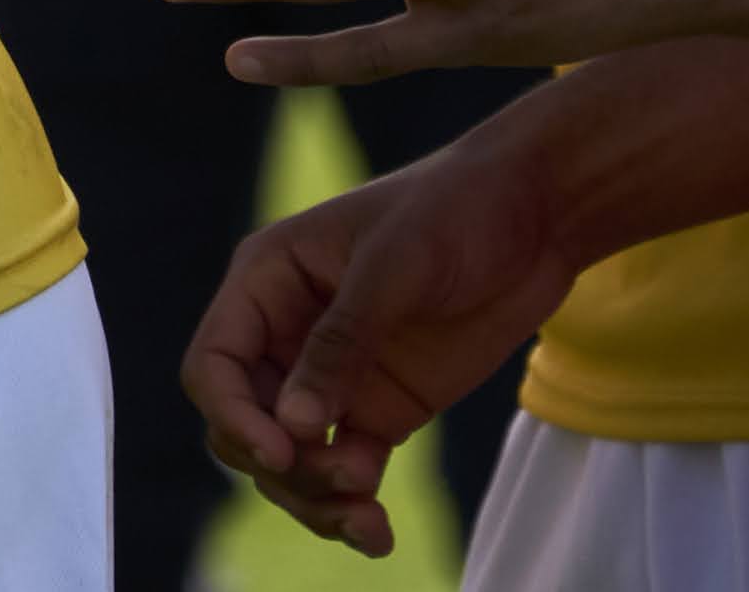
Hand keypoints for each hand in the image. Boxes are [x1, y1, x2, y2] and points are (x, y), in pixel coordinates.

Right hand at [183, 137, 583, 557]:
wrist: (535, 219)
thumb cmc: (453, 212)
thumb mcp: (394, 268)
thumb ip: (342, 342)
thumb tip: (291, 422)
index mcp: (266, 283)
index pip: (214, 363)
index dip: (232, 414)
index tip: (281, 451)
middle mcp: (286, 335)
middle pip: (244, 423)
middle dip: (280, 464)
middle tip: (345, 478)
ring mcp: (332, 378)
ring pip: (289, 458)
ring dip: (314, 497)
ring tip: (368, 517)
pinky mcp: (378, 411)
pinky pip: (343, 469)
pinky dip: (351, 507)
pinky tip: (379, 536)